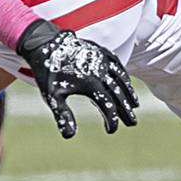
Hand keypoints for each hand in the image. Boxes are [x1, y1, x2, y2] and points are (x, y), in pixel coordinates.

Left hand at [16, 19, 138, 138]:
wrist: (46, 44)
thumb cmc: (49, 73)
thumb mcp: (53, 96)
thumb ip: (63, 116)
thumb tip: (69, 136)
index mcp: (90, 84)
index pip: (107, 106)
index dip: (111, 120)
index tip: (111, 130)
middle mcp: (100, 71)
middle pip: (118, 94)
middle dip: (125, 110)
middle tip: (132, 123)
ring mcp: (102, 60)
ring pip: (121, 79)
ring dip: (128, 93)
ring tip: (134, 106)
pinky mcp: (101, 51)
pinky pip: (117, 65)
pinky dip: (123, 76)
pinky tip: (125, 84)